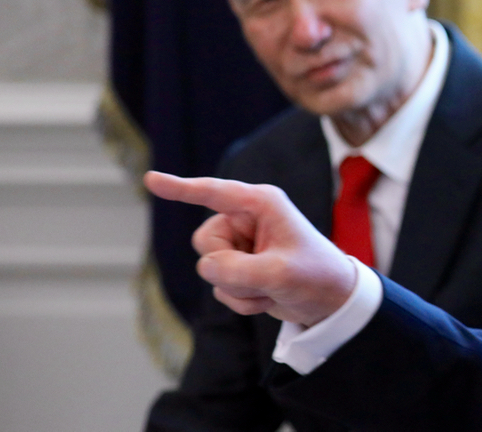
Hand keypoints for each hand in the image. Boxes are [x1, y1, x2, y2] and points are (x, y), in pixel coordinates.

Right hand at [143, 171, 356, 326]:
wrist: (331, 302)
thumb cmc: (315, 276)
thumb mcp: (279, 273)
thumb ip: (238, 270)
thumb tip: (206, 267)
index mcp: (262, 204)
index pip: (213, 192)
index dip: (180, 187)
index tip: (150, 179)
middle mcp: (248, 219)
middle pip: (205, 241)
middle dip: (226, 266)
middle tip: (261, 274)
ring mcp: (242, 244)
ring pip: (210, 267)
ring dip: (238, 288)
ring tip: (270, 287)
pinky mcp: (240, 267)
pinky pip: (220, 286)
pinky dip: (242, 299)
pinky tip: (267, 298)